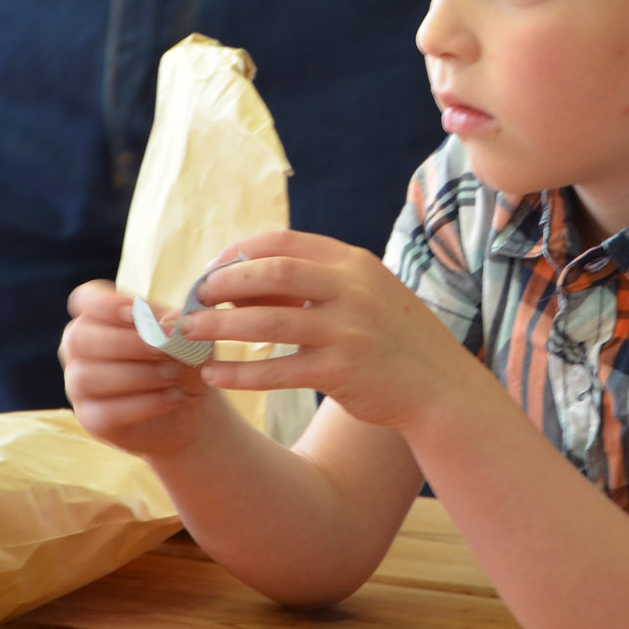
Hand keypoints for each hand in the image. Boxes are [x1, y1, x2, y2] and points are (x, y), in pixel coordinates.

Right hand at [60, 281, 218, 457]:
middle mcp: (81, 350)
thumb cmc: (183, 363)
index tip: (136, 312)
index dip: (105, 303)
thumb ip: (178, 326)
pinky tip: (171, 398)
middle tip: (163, 350)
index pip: (85, 299)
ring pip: (88, 376)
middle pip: (80, 337)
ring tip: (172, 375)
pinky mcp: (91, 419)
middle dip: (125, 342)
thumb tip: (168, 323)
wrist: (190, 411)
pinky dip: (142, 404)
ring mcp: (80, 386)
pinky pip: (104, 411)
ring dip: (136, 374)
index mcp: (99, 318)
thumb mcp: (189, 340)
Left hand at [180, 231, 468, 429]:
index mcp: (353, 263)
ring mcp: (348, 331)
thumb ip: (317, 282)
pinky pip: (277, 371)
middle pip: (271, 273)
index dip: (238, 252)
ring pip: (267, 323)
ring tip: (188, 333)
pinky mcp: (341, 372)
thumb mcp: (365, 294)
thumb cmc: (393, 339)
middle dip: (222, 283)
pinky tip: (214, 376)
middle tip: (192, 299)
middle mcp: (351, 290)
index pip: (283, 242)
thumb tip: (244, 279)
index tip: (210, 269)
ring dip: (220, 327)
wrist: (440, 387)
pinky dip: (240, 373)